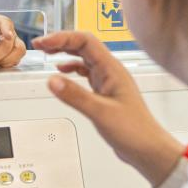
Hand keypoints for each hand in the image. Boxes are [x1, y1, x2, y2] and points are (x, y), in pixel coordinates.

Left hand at [0, 13, 25, 68]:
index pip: (5, 23)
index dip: (7, 30)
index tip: (8, 36)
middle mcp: (8, 31)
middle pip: (9, 44)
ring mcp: (13, 42)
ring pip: (17, 52)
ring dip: (2, 62)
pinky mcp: (14, 52)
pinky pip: (15, 60)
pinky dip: (5, 65)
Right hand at [31, 31, 184, 185]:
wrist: (147, 149)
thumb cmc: (133, 130)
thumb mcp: (100, 113)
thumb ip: (75, 96)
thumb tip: (52, 80)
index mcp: (112, 69)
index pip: (85, 41)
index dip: (62, 38)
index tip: (44, 43)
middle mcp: (110, 71)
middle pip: (83, 45)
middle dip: (61, 42)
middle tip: (40, 46)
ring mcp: (108, 81)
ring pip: (84, 58)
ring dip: (65, 53)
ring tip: (47, 54)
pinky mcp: (104, 92)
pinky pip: (85, 73)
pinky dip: (71, 69)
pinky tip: (62, 73)